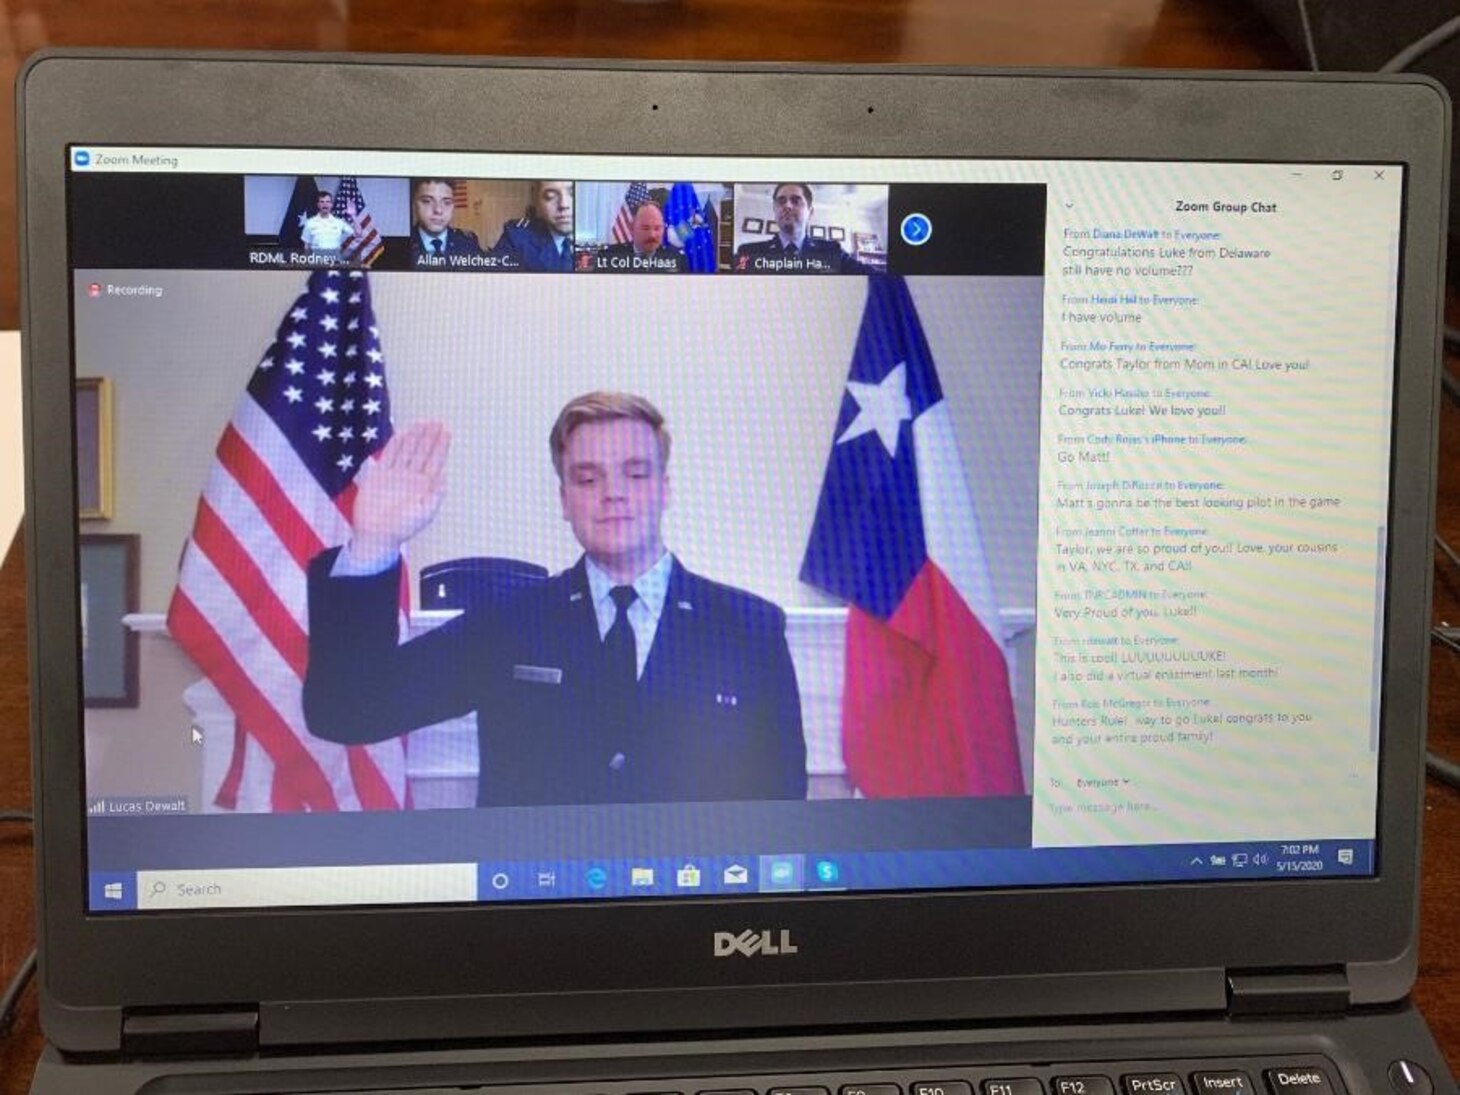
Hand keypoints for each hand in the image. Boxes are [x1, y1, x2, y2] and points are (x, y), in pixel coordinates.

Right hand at [349, 421, 450, 568]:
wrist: (376, 535)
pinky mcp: (379, 475)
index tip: (446, 430)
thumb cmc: (403, 528)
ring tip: (422, 422)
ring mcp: (396, 475)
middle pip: (423, 452)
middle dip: (430, 437)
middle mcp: (412, 478)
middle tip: (437, 421)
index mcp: (425, 486)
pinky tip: (402, 432)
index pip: (435, 461)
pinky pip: (389, 455)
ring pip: (407, 450)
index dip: (441, 445)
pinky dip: (395, 444)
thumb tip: (443, 478)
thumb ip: (434, 496)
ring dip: (414, 436)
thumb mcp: (424, 514)